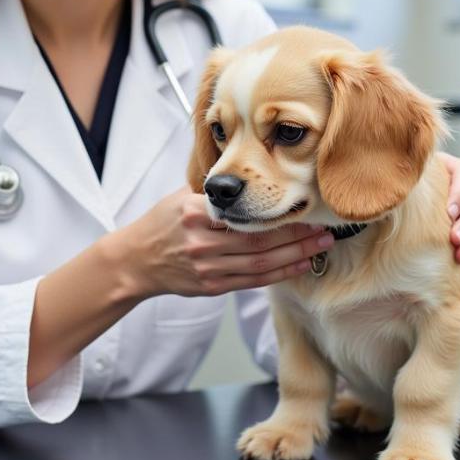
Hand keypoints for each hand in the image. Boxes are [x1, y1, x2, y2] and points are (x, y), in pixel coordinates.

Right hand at [123, 185, 334, 298]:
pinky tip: (300, 264)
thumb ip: (214, 190)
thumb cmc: (161, 224)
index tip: (299, 202)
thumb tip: (246, 173)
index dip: (275, 212)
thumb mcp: (181, 196)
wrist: (136, 261)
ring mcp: (208, 267)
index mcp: (195, 213)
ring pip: (260, 264)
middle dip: (296, 236)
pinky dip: (280, 273)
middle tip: (324, 228)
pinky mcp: (212, 286)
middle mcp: (202, 242)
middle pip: (258, 241)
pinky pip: (253, 281)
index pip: (243, 214)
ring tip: (321, 246)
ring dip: (295, 255)